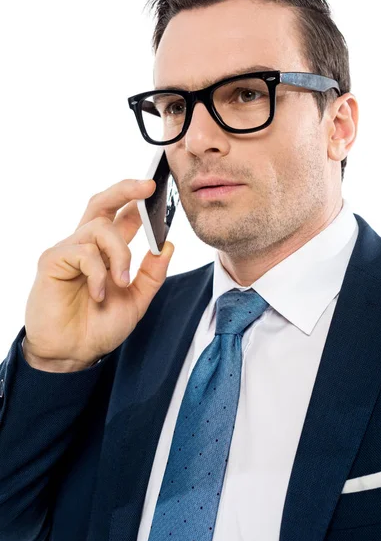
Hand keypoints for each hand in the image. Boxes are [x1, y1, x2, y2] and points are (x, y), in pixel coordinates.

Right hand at [23, 179, 173, 371]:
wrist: (73, 354)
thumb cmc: (99, 326)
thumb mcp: (137, 300)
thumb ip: (152, 274)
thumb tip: (168, 245)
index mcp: (106, 252)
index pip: (122, 216)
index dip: (139, 201)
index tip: (160, 190)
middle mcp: (86, 245)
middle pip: (102, 203)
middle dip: (125, 189)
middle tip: (148, 186)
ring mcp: (68, 250)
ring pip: (100, 228)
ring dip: (120, 254)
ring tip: (122, 282)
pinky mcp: (53, 260)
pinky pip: (84, 252)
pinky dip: (99, 273)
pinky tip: (99, 293)